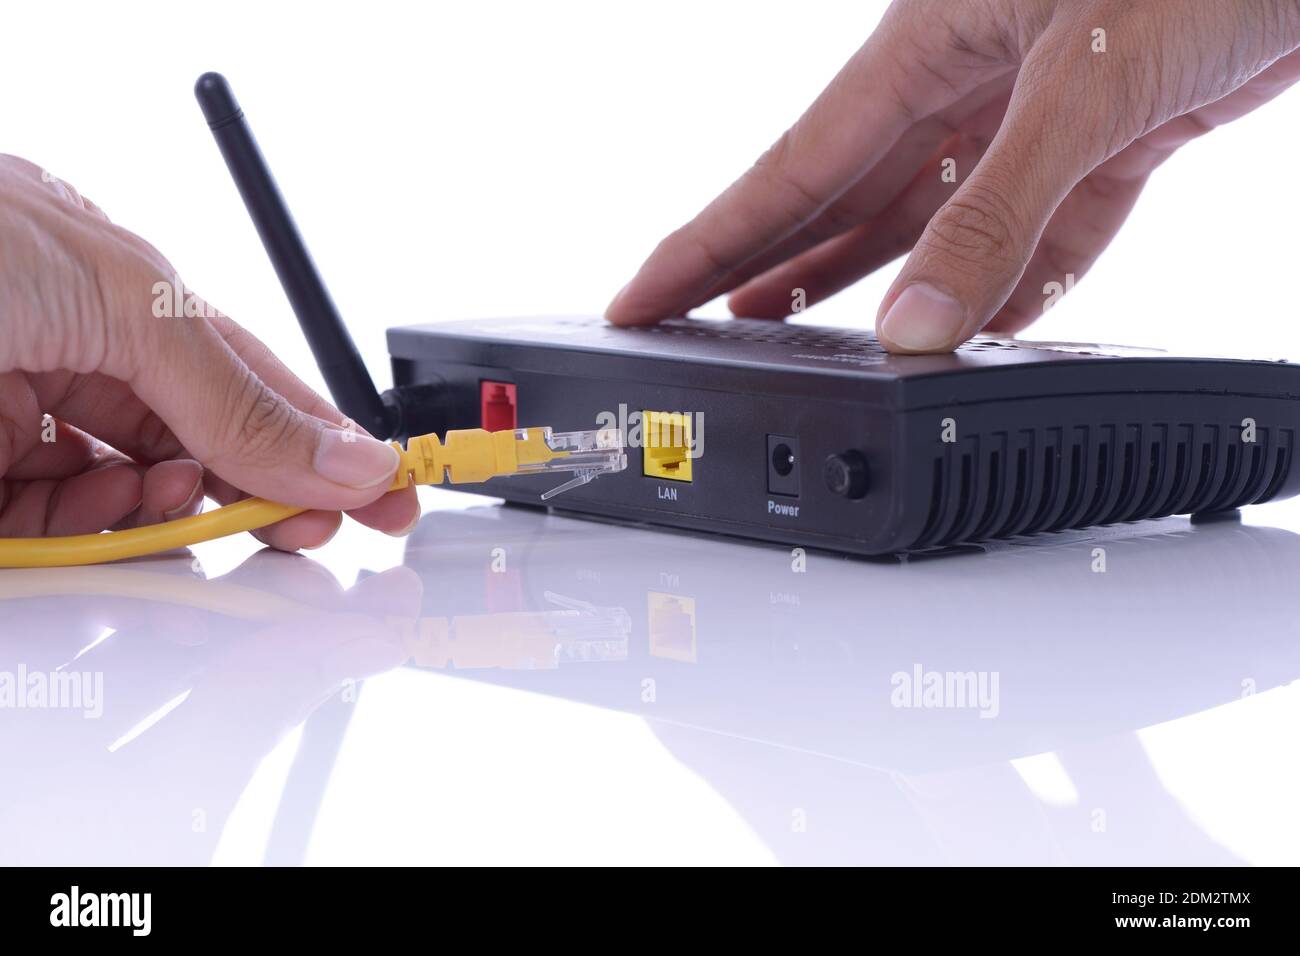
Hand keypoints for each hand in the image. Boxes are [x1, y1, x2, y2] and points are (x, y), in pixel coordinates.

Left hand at [0, 155, 417, 548]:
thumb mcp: (122, 297)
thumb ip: (237, 393)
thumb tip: (348, 457)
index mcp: (123, 294)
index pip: (248, 384)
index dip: (323, 441)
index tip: (386, 492)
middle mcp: (75, 354)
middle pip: (200, 446)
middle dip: (263, 492)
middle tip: (309, 527)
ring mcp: (20, 415)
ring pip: (130, 496)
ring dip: (173, 510)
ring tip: (181, 499)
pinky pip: (50, 529)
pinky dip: (90, 531)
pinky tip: (105, 505)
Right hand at [606, 0, 1299, 351]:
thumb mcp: (1086, 82)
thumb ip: (998, 216)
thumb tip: (914, 329)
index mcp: (928, 41)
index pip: (789, 166)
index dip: (705, 241)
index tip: (640, 294)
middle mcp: (967, 81)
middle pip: (837, 200)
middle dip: (756, 269)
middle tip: (688, 330)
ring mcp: (1034, 114)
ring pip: (925, 220)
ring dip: (859, 282)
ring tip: (785, 335)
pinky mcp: (1107, 142)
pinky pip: (1034, 234)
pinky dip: (1001, 284)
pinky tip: (957, 331)